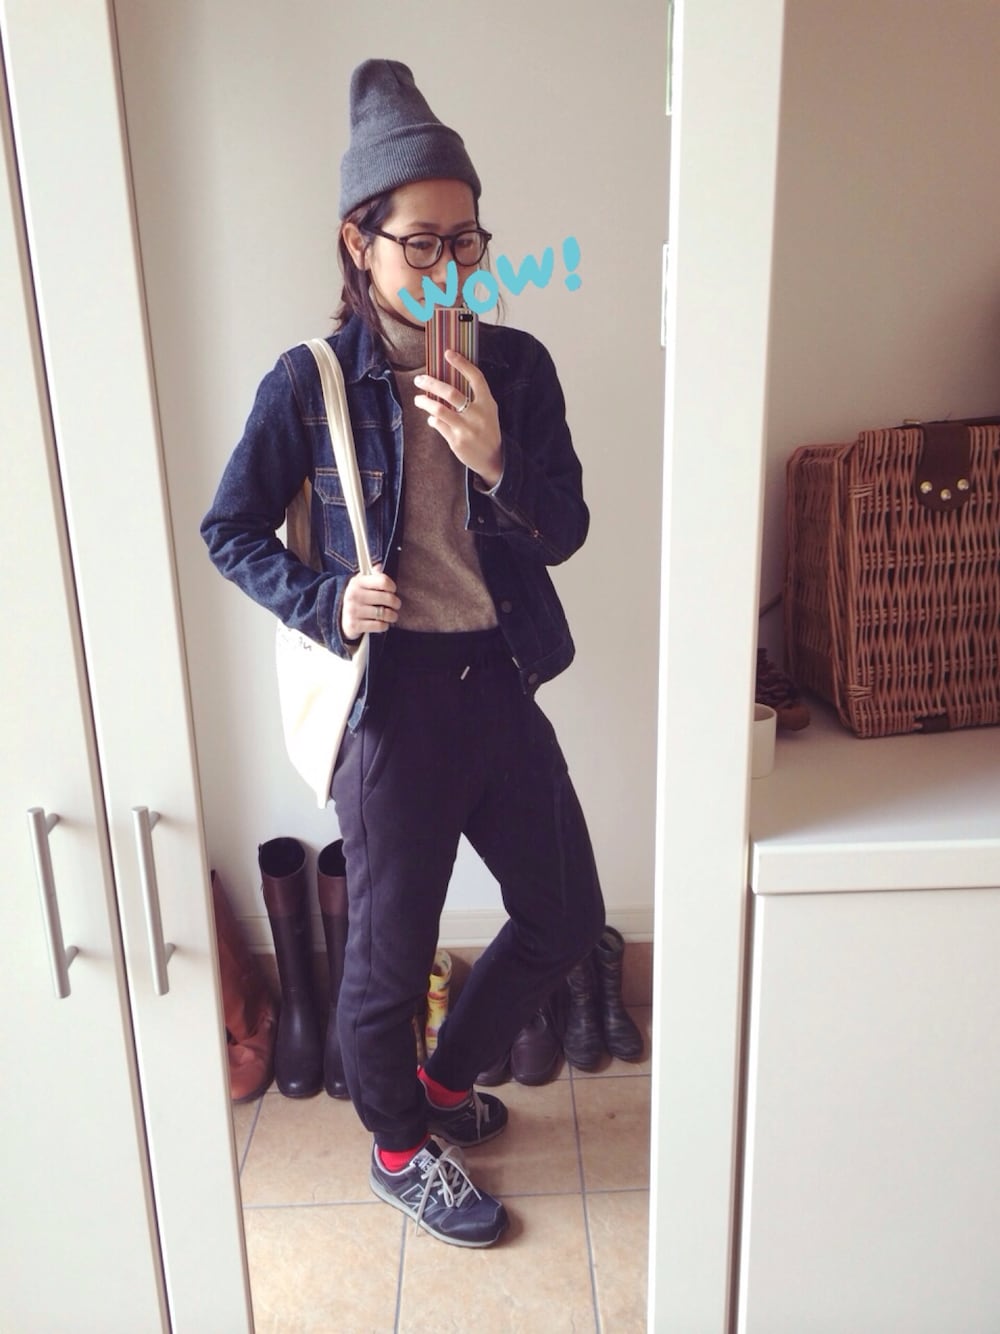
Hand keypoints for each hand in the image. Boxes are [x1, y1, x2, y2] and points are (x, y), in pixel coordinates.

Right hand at [340, 563, 399, 639]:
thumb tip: (378, 566)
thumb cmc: (357, 598)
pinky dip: (385, 625)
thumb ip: (372, 575)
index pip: (383, 581)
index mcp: (357, 582)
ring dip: (392, 616)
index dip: (392, 586)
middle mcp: (354, 595)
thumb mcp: (361, 584)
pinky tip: (383, 623)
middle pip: (388, 598)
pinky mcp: (354, 625)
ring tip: (392, 616)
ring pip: (385, 613)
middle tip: (396, 605)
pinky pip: (379, 625)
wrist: (341, 618)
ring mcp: (353, 611)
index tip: (393, 590)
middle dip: (396, 603)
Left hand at [414, 351, 502, 487]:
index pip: (475, 377)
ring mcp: (466, 428)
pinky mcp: (457, 441)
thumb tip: (448, 383)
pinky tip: (432, 419)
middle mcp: (477, 414)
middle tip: (419, 379)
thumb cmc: (487, 430)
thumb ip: (474, 398)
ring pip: (439, 409)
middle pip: (451, 392)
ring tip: (418, 399)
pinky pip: (438, 425)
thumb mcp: (488, 411)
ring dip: (425, 402)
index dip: (462, 364)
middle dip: (431, 383)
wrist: (493, 458)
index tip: (448, 353)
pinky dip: (432, 420)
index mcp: (487, 403)